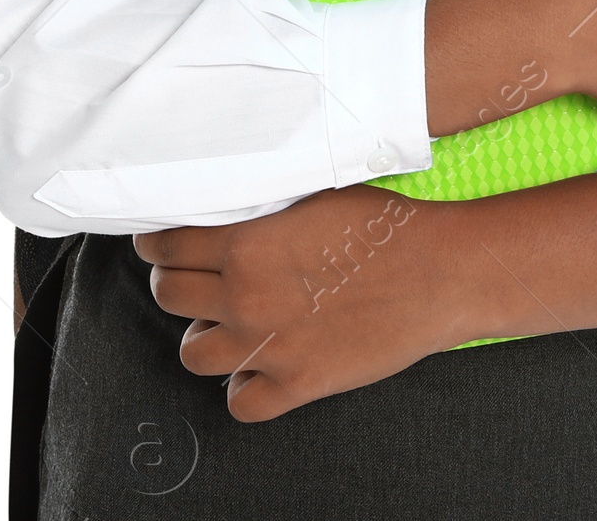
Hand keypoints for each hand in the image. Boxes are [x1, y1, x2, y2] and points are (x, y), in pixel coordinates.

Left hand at [133, 184, 469, 421]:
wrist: (437, 272)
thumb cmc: (382, 226)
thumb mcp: (311, 195)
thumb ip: (258, 210)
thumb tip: (222, 213)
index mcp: (245, 244)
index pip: (165, 246)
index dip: (158, 243)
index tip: (160, 243)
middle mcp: (245, 297)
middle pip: (168, 296)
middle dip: (174, 282)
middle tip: (193, 276)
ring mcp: (268, 347)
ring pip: (192, 353)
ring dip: (206, 333)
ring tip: (228, 320)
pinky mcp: (297, 385)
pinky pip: (239, 402)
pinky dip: (244, 385)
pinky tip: (260, 362)